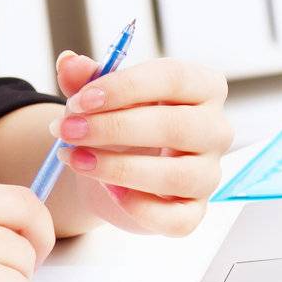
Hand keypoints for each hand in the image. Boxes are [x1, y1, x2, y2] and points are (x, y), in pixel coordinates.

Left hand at [49, 52, 232, 236]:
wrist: (113, 167)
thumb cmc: (117, 119)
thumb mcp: (99, 94)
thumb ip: (83, 78)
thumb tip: (69, 62)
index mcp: (200, 86)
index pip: (174, 78)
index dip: (125, 87)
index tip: (81, 99)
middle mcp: (214, 129)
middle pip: (176, 126)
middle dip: (114, 128)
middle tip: (68, 130)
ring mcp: (209, 173)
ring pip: (177, 175)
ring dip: (118, 168)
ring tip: (76, 159)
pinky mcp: (195, 211)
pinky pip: (176, 219)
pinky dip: (138, 207)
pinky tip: (108, 191)